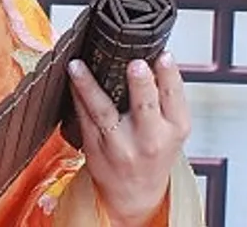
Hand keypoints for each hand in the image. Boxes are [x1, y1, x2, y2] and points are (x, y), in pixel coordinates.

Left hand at [67, 52, 190, 226]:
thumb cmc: (152, 153)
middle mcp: (149, 139)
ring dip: (89, 85)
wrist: (134, 193)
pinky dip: (76, 93)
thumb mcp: (170, 129)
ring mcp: (120, 144)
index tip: (164, 56)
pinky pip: (83, 115)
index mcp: (175, 129)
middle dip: (141, 85)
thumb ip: (163, 97)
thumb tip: (148, 52)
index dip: (170, 76)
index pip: (175, 99)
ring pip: (103, 110)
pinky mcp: (95, 145)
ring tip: (78, 65)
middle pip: (145, 107)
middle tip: (135, 64)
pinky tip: (70, 76)